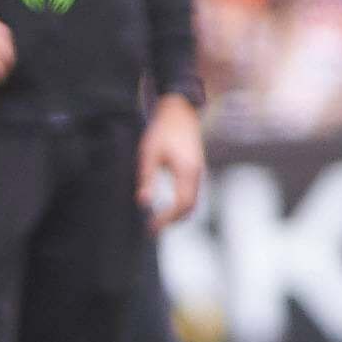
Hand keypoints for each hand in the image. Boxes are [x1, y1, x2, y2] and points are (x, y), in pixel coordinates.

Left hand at [139, 93, 205, 232]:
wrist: (180, 111)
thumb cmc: (162, 130)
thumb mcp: (149, 153)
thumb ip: (147, 178)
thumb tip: (143, 202)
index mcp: (187, 171)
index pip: (181, 205)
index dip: (167, 219)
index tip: (151, 227)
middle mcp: (197, 174)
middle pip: (190, 208)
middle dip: (172, 221)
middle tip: (152, 229)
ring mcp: (198, 171)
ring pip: (192, 202)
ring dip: (177, 215)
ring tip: (157, 222)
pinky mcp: (196, 169)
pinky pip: (192, 194)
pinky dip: (180, 205)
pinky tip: (166, 208)